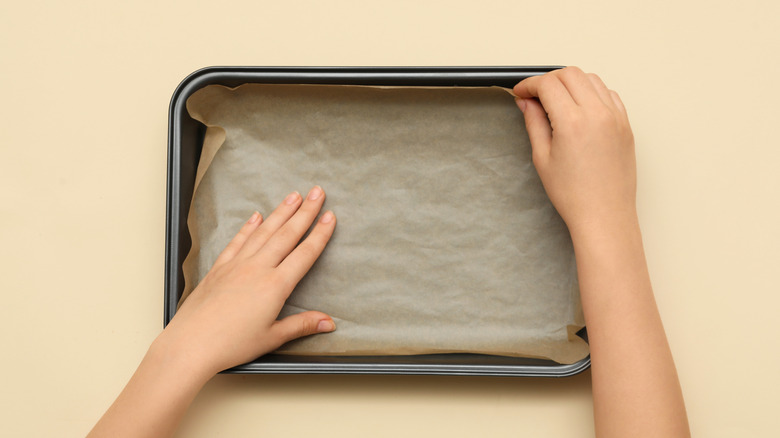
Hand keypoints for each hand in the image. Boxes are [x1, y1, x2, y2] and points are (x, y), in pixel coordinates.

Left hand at [157, 186, 336, 375]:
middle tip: (317, 192)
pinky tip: (256, 216)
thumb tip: (328, 322)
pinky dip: (249, 227)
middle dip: (304, 211)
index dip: (319, 234)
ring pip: (264, 232)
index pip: (304, 254)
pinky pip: (238, 241)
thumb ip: (302, 325)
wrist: (190, 343)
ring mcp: (237, 265)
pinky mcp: (220, 268)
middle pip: (286, 234)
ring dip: (280, 212)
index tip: (330, 216)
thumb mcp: (272, 338)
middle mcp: (257, 269)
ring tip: (293, 196)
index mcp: (275, 286)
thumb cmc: (231, 344)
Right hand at [513, 67, 636, 237]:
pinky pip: (609, 94)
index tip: (521, 92)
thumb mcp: (542, 157)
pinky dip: (591, 92)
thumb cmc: (574, 195)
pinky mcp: (625, 124)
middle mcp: (597, 114)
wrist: (604, 215)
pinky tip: (580, 107)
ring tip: (557, 101)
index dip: (530, 84)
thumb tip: (527, 102)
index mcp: (573, 122)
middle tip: (536, 95)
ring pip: (591, 79)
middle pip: (570, 73)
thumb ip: (534, 123)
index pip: (548, 84)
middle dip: (549, 79)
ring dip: (571, 83)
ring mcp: (615, 117)